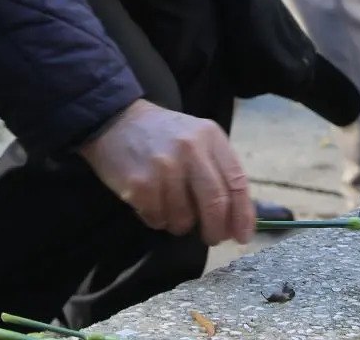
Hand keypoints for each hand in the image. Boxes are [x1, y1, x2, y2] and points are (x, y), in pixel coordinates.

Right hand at [77, 99, 253, 244]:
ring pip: (185, 218)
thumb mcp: (197, 137)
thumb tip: (237, 216)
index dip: (243, 214)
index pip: (236, 182)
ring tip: (171, 207)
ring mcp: (164, 167)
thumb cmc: (163, 134)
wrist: (115, 120)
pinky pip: (158, 220)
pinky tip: (151, 202)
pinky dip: (158, 220)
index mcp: (210, 136)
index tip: (242, 236)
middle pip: (215, 204)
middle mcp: (190, 149)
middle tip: (212, 238)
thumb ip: (218, 168)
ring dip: (180, 223)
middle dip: (216, 230)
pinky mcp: (140, 185)